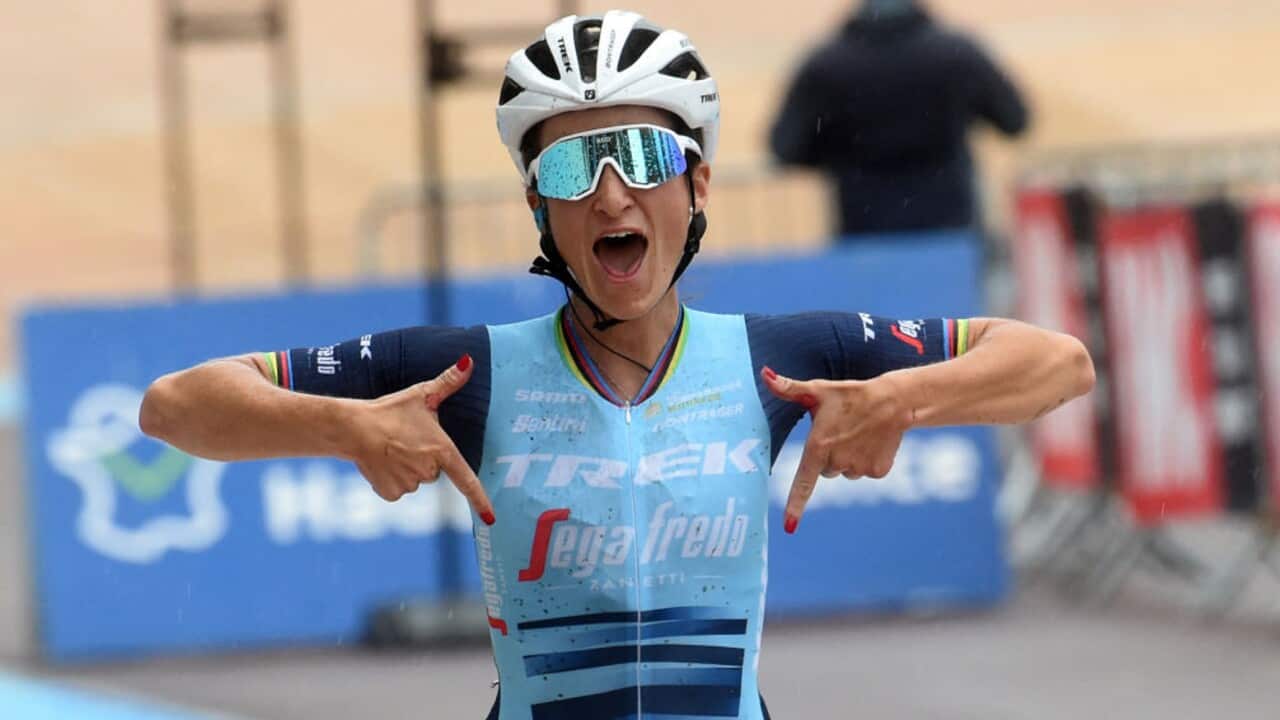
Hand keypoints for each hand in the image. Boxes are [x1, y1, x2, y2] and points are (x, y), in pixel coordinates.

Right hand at [349, 354, 494, 524]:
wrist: (353, 428)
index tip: (491, 519)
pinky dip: (391, 479)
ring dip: (406, 468)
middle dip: (423, 459)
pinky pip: (397, 490)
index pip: (467, 480)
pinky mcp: (391, 493)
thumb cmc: (390, 410)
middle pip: (433, 471)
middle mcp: (428, 471)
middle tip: (405, 441)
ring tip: (390, 449)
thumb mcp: (421, 395)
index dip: (480, 500)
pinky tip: (381, 462)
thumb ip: (448, 382)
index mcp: (442, 450)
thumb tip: (468, 361)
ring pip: (415, 480)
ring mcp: (410, 484)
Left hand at [762, 366, 912, 533]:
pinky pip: (864, 473)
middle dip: (828, 456)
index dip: (795, 505)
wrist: (894, 400)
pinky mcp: (878, 472)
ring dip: (847, 458)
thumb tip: (764, 374)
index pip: (804, 482)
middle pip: (824, 471)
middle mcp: (838, 461)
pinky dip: (866, 461)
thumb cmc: (850, 395)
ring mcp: (859, 468)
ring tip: (857, 434)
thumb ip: (788, 388)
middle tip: (840, 432)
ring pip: (844, 472)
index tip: (789, 527)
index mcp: (819, 446)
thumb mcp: (818, 390)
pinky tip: (872, 442)